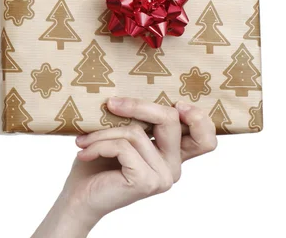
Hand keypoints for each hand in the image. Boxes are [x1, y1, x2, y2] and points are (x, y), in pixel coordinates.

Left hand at [60, 97, 217, 227]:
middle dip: (137, 105)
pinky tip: (84, 153)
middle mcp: (173, 166)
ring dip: (103, 132)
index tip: (178, 104)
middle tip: (110, 103)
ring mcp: (162, 176)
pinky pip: (123, 146)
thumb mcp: (122, 134)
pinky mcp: (146, 181)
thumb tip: (133, 88)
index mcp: (172, 153)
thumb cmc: (98, 162)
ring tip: (84, 140)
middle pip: (170, 119)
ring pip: (136, 131)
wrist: (80, 198)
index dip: (200, 118)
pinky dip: (98, 145)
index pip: (205, 138)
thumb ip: (138, 120)